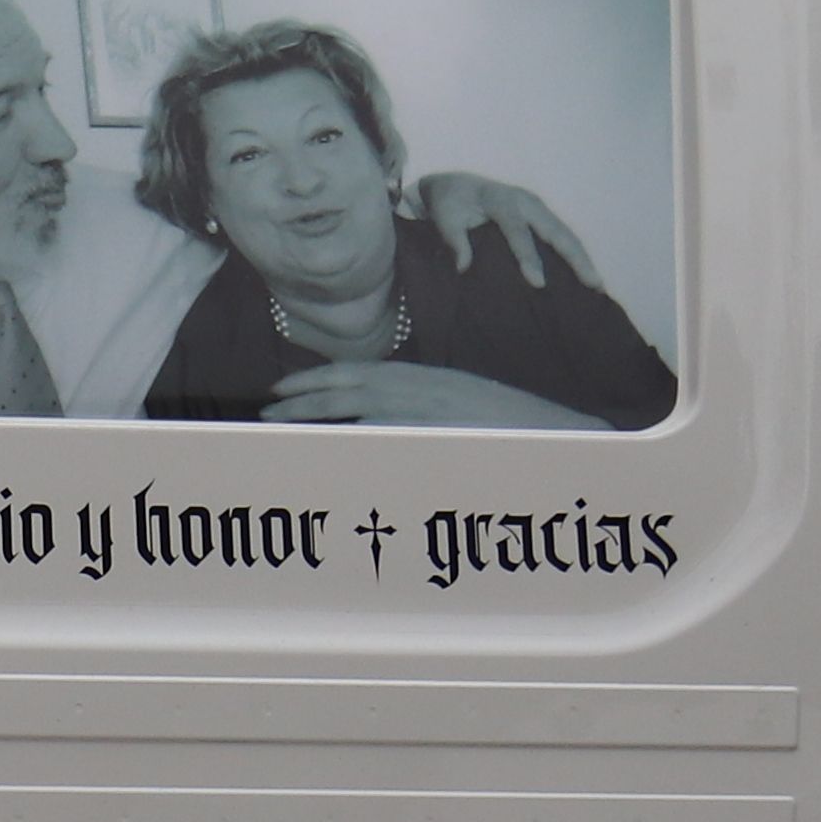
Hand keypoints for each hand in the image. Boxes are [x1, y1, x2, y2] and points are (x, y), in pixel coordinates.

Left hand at [260, 360, 599, 429]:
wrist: (554, 428)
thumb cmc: (507, 422)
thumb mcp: (456, 402)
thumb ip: (418, 404)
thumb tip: (378, 420)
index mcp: (423, 376)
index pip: (358, 371)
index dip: (317, 378)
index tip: (285, 387)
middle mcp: (419, 386)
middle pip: (347, 386)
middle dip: (302, 395)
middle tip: (266, 407)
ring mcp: (425, 409)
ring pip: (354, 411)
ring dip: (314, 417)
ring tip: (277, 427)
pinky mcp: (434, 431)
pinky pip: (379, 438)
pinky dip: (348, 442)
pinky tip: (320, 450)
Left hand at [408, 171, 597, 292]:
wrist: (456, 184)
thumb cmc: (449, 204)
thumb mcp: (445, 219)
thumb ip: (454, 241)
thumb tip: (463, 267)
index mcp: (501, 201)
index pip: (518, 231)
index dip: (529, 257)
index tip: (539, 284)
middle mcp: (526, 201)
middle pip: (556, 230)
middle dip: (575, 258)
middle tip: (592, 284)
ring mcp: (537, 206)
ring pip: (565, 233)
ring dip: (582, 258)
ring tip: (597, 285)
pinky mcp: (541, 214)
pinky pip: (562, 234)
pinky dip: (576, 253)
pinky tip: (586, 274)